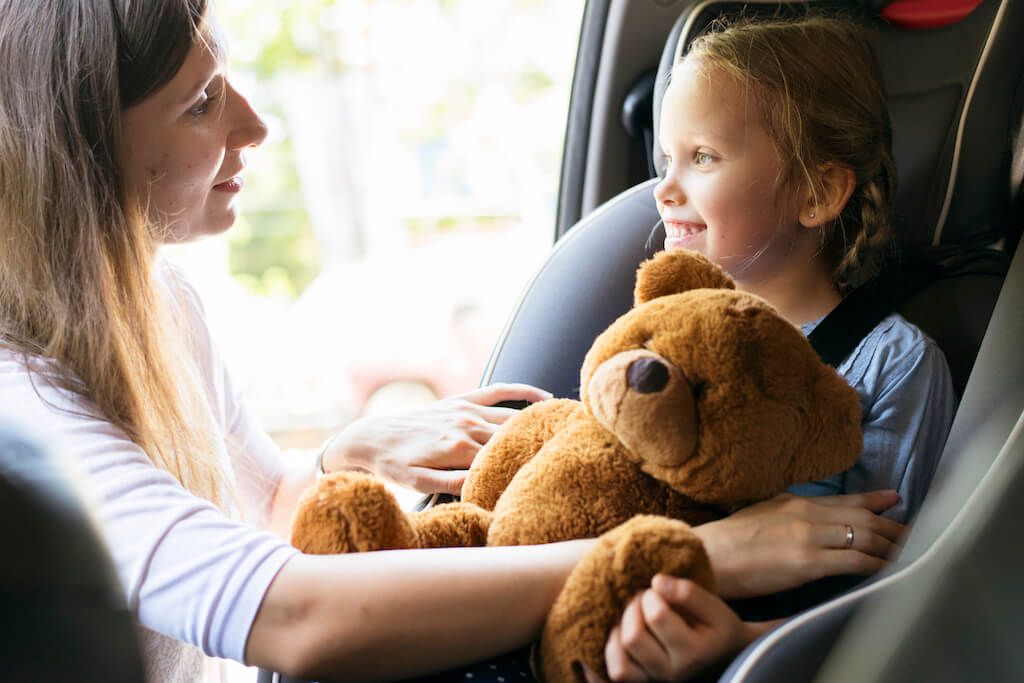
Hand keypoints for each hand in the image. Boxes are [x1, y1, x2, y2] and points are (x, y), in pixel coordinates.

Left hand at [324, 383, 551, 494]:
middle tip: (576, 450)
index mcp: (459, 449)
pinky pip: (498, 391)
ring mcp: (465, 409)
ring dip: (539, 421)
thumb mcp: (417, 484)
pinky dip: (522, 391)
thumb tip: (483, 486)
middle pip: (513, 437)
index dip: (530, 464)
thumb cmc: (393, 467)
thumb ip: (452, 484)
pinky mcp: (461, 400)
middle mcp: (466, 425)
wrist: (369, 437)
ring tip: (569, 428)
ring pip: (510, 416)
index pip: (504, 458)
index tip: (557, 469)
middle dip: (542, 443)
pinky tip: (544, 397)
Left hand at [583, 575, 759, 682]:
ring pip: (620, 656)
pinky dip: (614, 647)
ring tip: (635, 616)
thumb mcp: (714, 608)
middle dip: (634, 608)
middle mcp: (671, 672)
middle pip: (633, 638)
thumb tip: (656, 581)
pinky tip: (624, 631)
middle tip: (645, 599)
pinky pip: (617, 670)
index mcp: (692, 652)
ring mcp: (655, 679)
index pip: (656, 617)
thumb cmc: (718, 629)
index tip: (660, 591)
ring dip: (621, 627)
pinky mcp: (643, 681)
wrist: (725, 658)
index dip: (652, 595)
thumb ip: (688, 593)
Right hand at [693, 491, 906, 599]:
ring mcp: (809, 537)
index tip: (895, 500)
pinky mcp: (808, 562)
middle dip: (892, 526)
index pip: (844, 500)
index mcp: (795, 502)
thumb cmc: (727, 541)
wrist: (707, 555)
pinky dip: (877, 564)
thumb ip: (786, 512)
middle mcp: (807, 514)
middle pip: (862, 518)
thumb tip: (801, 516)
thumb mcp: (760, 513)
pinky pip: (855, 561)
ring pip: (865, 536)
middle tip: (914, 533)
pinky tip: (890, 570)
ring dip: (891, 546)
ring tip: (910, 553)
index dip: (874, 501)